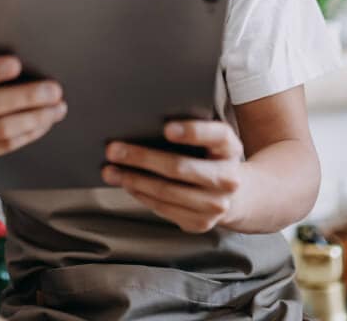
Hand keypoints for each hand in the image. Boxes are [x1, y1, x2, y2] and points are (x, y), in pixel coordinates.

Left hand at [102, 121, 246, 233]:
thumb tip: (140, 124)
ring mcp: (216, 205)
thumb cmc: (210, 156)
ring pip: (166, 191)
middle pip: (179, 167)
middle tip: (112, 149)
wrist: (236, 194)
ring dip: (133, 180)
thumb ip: (188, 130)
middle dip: (141, 157)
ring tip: (110, 170)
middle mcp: (228, 178)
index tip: (166, 129)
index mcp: (230, 148)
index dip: (192, 132)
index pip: (216, 135)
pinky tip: (126, 184)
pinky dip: (141, 195)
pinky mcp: (201, 223)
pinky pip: (163, 208)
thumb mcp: (209, 139)